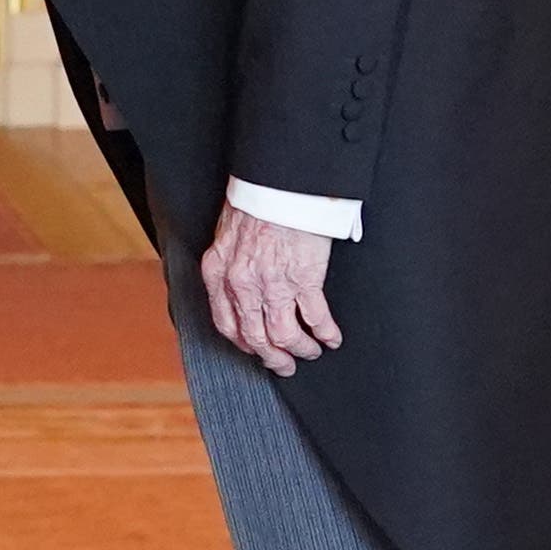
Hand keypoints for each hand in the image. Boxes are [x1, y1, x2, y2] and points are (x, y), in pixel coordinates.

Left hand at [197, 205, 342, 375]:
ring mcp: (274, 285)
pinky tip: (332, 337)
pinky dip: (325, 333)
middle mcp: (242, 285)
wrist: (278, 184)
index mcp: (219, 274)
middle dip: (273, 357)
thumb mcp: (226, 235)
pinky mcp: (304, 279)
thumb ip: (229, 265)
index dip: (244, 344)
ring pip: (285, 335)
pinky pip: (316, 318)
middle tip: (285, 365)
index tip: (256, 350)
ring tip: (311, 352)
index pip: (227, 324)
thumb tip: (240, 288)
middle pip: (256, 338)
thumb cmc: (255, 201)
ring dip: (300, 349)